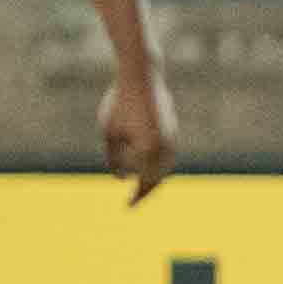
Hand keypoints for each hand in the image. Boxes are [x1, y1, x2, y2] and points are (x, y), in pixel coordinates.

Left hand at [100, 73, 177, 203]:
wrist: (141, 77)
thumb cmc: (119, 104)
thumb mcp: (109, 133)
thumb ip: (114, 160)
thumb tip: (122, 178)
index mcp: (148, 150)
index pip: (143, 182)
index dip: (136, 196)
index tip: (128, 206)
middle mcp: (165, 146)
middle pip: (158, 178)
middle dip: (147, 190)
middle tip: (135, 201)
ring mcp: (172, 137)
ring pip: (166, 167)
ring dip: (155, 178)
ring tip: (143, 186)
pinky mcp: (173, 129)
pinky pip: (169, 154)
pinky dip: (160, 164)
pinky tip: (149, 166)